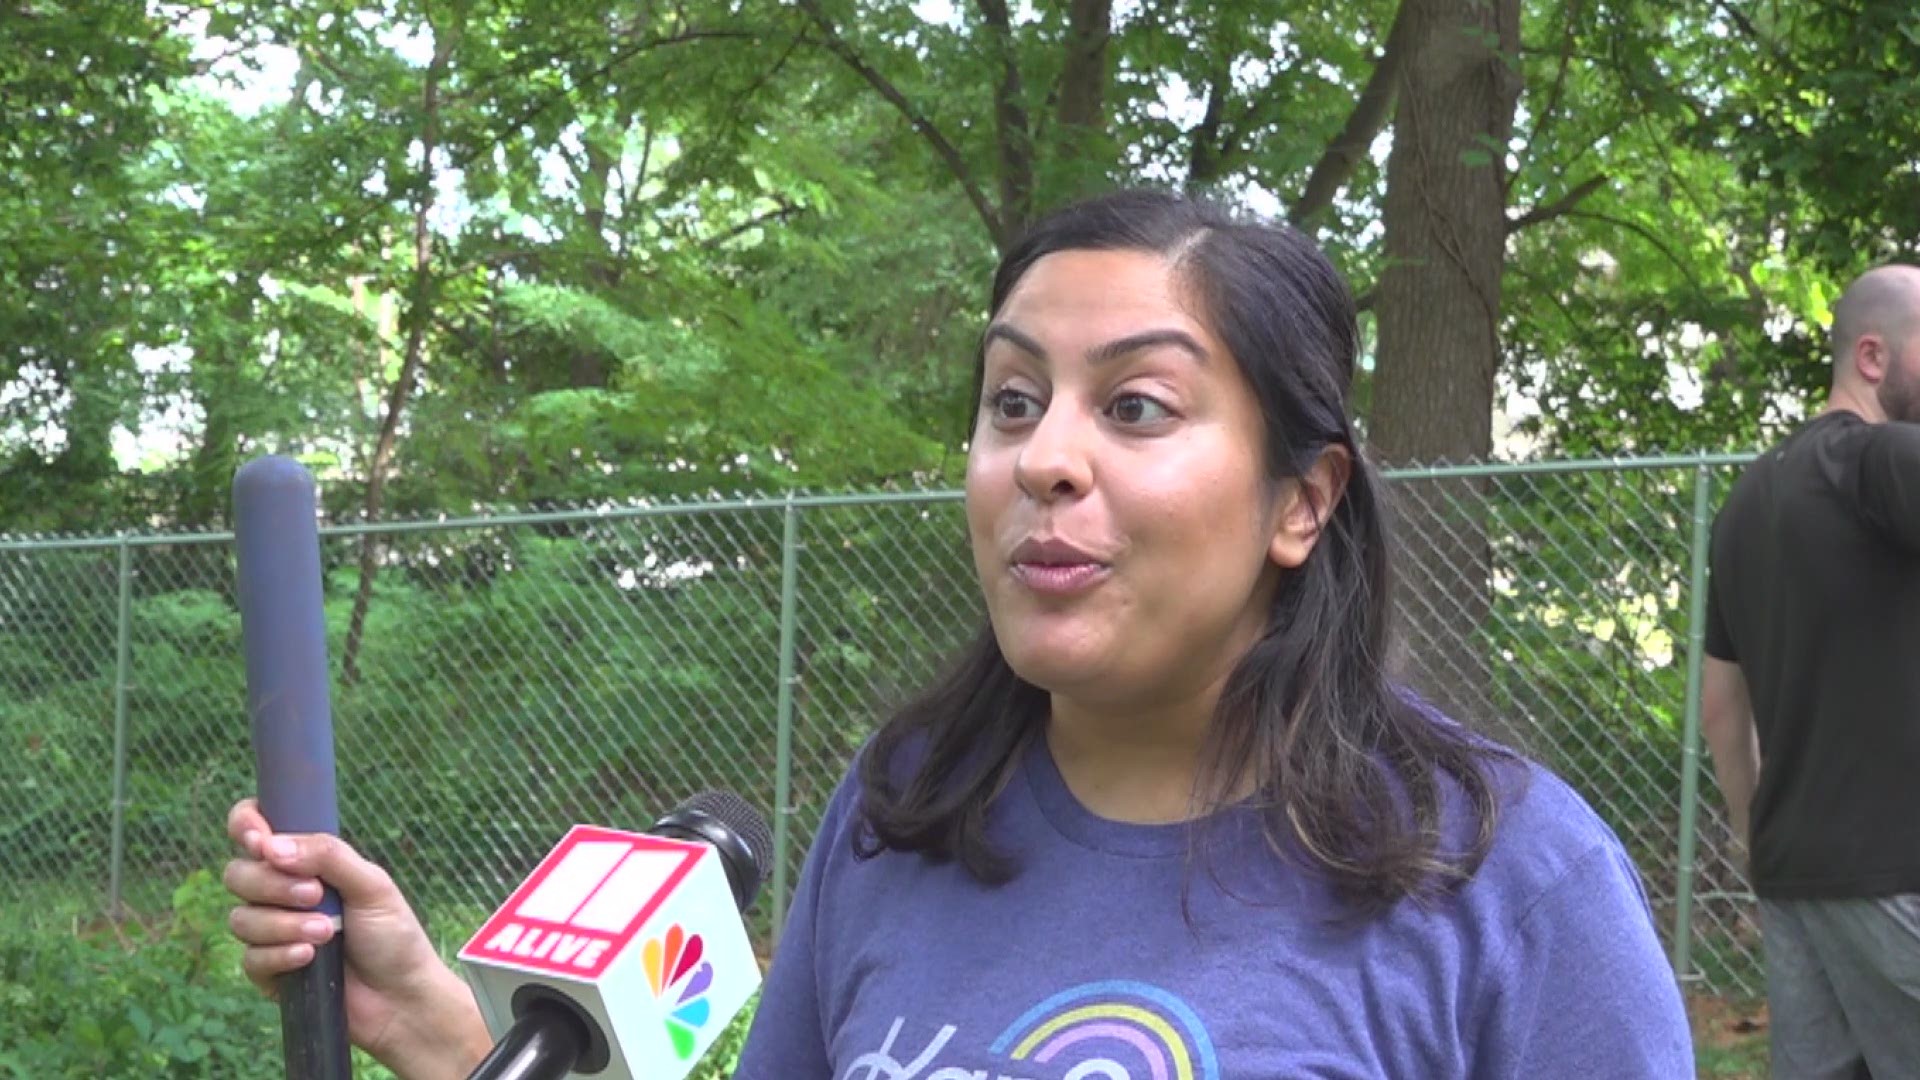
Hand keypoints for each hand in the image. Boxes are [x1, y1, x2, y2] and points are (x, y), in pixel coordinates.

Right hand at [224, 798, 492, 1079]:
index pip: (257, 830)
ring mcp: (272, 932)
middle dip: (271, 884)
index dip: (246, 826)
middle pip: (238, 874)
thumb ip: (328, 856)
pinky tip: (309, 958)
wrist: (401, 997)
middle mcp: (282, 894)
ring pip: (240, 918)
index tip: (260, 840)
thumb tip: (271, 845)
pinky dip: (279, 955)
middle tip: (315, 895)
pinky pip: (249, 958)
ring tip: (326, 934)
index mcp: (307, 863)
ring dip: (282, 924)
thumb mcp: (372, 885)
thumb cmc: (394, 936)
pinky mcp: (269, 972)